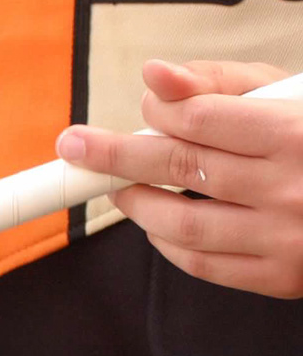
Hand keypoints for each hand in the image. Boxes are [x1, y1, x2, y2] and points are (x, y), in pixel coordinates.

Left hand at [56, 59, 302, 298]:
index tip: (143, 106)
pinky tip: (156, 222)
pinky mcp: (280, 278)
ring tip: (120, 185)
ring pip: (179, 222)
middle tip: (75, 146)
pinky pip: (200, 263)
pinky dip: (165, 242)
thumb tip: (156, 77)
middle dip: (114, 154)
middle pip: (178, 167)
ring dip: (136, 202)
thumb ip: (223, 83)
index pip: (199, 118)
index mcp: (298, 134)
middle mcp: (292, 189)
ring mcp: (286, 239)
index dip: (157, 110)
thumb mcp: (292, 94)